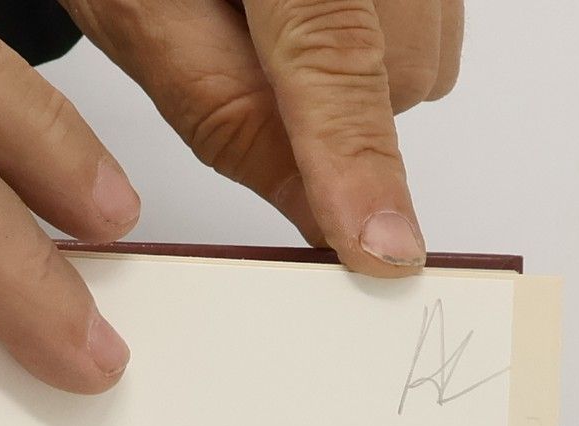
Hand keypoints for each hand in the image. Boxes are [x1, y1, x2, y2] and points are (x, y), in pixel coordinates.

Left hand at [59, 0, 461, 273]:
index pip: (335, 53)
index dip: (358, 160)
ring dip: (362, 67)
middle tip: (246, 45)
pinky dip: (381, 27)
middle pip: (402, 68)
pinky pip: (436, 12)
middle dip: (335, 108)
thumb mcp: (142, 11)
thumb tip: (317, 217)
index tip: (382, 248)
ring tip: (273, 8)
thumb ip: (225, 110)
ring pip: (430, 50)